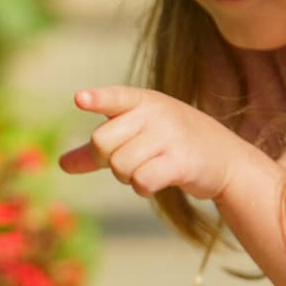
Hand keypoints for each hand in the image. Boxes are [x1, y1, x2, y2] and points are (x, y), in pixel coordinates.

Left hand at [58, 86, 252, 200]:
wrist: (224, 158)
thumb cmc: (171, 144)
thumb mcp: (136, 136)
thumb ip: (98, 150)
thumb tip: (61, 165)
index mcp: (142, 101)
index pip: (115, 97)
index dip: (97, 99)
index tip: (81, 100)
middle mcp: (156, 113)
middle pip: (101, 142)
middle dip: (108, 160)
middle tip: (131, 160)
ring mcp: (170, 135)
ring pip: (120, 166)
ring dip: (129, 177)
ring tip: (150, 168)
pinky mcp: (182, 160)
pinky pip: (141, 181)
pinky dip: (143, 188)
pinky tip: (158, 181)